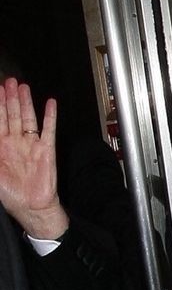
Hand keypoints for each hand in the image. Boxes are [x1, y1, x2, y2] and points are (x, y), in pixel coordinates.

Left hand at [0, 78, 67, 238]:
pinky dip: (50, 115)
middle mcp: (15, 144)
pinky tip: (49, 103)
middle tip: (7, 82)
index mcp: (0, 147)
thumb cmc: (11, 194)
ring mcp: (31, 145)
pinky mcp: (46, 150)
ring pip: (27, 118)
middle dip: (8, 98)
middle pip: (11, 115)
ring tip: (21, 86)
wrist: (33, 208)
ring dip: (24, 102)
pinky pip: (48, 129)